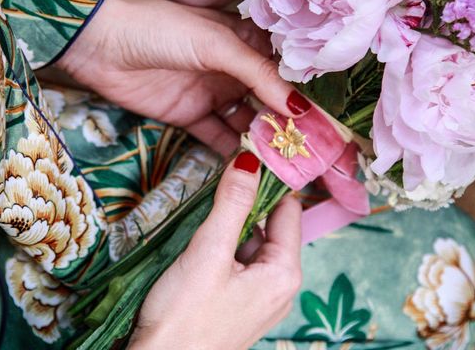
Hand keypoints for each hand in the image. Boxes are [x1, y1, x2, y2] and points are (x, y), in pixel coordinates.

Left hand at [56, 0, 303, 154]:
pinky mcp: (190, 117)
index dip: (307, 94)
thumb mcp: (215, 45)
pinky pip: (220, 138)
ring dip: (266, 142)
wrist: (98, 42)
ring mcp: (213, 94)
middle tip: (316, 153)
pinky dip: (235, 154)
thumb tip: (300, 106)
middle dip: (291, 125)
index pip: (285, 72)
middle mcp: (235, 70)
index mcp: (246, 43)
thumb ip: (258, 74)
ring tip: (290, 165)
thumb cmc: (160, 29)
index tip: (332, 122)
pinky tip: (253, 169)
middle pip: (270, 101)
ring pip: (248, 123)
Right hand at [129, 152, 302, 349]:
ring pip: (252, 246)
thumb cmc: (184, 316)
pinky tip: (200, 243)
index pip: (289, 210)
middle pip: (271, 228)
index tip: (248, 157)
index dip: (270, 183)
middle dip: (246, 205)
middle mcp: (280, 287)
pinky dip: (224, 249)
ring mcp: (260, 300)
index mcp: (284, 273)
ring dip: (231, 227)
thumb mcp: (209, 251)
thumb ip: (232, 203)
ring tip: (205, 212)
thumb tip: (251, 159)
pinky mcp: (239, 307)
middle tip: (219, 182)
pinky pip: (239, 266)